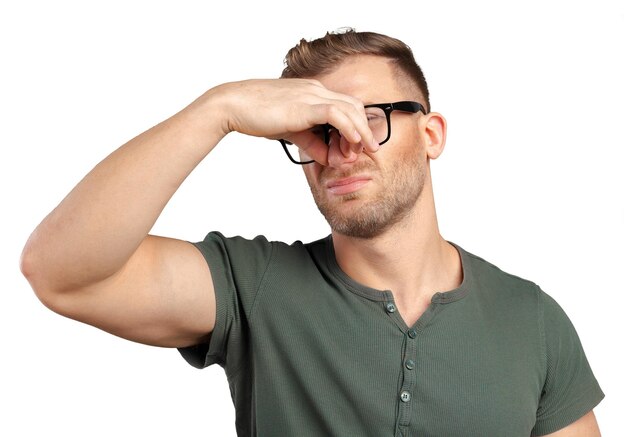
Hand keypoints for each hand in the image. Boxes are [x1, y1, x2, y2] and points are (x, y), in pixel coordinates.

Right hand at [207, 78, 378, 164]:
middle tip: (370, 149)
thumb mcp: (290, 131)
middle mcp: (315, 89)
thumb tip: (328, 157)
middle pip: (353, 105)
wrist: (233, 104)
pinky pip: (336, 114)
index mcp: (311, 92)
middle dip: (365, 128)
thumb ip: (311, 142)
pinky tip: (353, 142)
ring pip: (350, 108)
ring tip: (366, 149)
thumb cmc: (256, 115)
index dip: (356, 125)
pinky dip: (349, 128)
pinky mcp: (304, 105)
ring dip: (361, 130)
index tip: (358, 146)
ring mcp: (311, 95)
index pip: (344, 105)